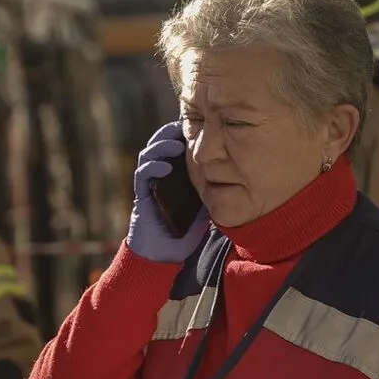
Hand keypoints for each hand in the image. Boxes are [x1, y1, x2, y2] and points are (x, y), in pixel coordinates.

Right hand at [127, 121, 208, 262]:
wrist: (164, 254)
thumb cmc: (185, 231)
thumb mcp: (204, 205)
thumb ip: (212, 190)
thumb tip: (236, 178)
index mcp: (175, 174)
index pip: (176, 146)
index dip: (182, 133)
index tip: (198, 124)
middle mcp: (160, 174)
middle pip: (161, 144)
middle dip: (170, 132)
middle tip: (184, 125)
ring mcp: (150, 184)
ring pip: (149, 154)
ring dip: (161, 145)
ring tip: (177, 143)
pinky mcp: (142, 195)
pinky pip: (143, 176)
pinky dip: (153, 168)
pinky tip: (166, 167)